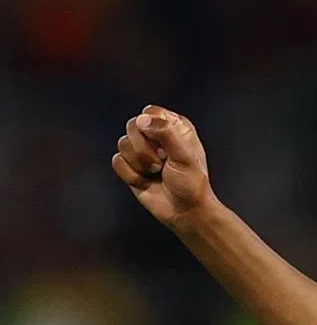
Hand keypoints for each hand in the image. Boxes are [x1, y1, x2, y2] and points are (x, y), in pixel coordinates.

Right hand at [111, 105, 212, 226]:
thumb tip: (142, 119)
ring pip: (122, 143)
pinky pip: (117, 161)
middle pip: (132, 126)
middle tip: (161, 163)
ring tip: (156, 173)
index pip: (150, 112)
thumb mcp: (184, 156)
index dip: (151, 128)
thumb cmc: (190, 184)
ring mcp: (142, 150)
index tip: (164, 147)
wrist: (184, 211)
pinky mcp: (131, 166)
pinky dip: (132, 175)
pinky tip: (146, 182)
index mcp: (175, 127)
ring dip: (140, 164)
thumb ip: (166, 133)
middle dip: (144, 149)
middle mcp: (157, 135)